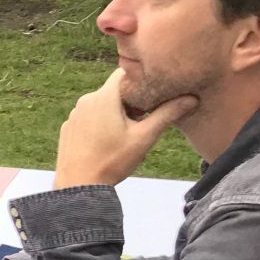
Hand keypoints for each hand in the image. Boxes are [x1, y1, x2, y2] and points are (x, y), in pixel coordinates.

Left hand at [53, 70, 197, 190]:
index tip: (151, 94)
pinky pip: (88, 118)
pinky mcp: (68, 128)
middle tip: (142, 120)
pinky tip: (107, 142)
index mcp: (103, 97)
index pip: (124, 72)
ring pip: (100, 104)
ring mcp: (74, 115)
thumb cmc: (112, 161)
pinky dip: (100, 123)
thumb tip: (192, 99)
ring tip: (125, 134)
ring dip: (115, 113)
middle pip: (113, 90)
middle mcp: (85, 101)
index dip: (140, 79)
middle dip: (129, 101)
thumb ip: (167, 114)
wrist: (79, 187)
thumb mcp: (144, 137)